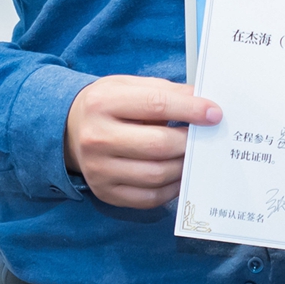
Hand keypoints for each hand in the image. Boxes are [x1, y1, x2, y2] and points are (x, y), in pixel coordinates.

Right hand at [63, 76, 218, 208]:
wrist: (69, 130)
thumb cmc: (108, 105)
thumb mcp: (129, 86)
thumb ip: (166, 91)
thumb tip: (204, 103)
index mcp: (103, 103)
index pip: (155, 105)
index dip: (190, 109)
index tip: (215, 113)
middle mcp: (96, 138)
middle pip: (158, 145)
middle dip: (190, 142)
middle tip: (208, 138)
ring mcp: (99, 169)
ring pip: (156, 174)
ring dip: (184, 166)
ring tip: (195, 156)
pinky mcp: (105, 192)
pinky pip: (149, 197)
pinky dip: (172, 188)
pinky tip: (180, 175)